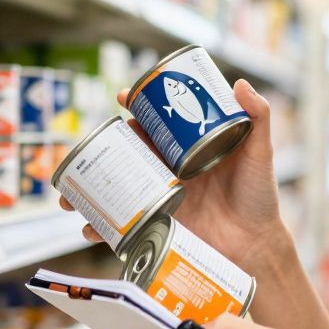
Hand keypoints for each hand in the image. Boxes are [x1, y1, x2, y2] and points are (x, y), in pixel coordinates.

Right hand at [60, 80, 289, 274]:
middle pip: (127, 155)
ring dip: (88, 192)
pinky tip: (89, 228)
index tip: (123, 97)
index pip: (155, 124)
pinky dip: (102, 229)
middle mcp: (168, 172)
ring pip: (117, 190)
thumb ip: (257, 120)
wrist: (257, 245)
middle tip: (82, 148)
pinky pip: (124, 227)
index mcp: (186, 151)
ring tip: (68, 196)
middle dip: (99, 150)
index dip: (137, 109)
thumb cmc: (260, 198)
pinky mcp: (158, 227)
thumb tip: (241, 84)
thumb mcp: (259, 155)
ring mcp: (160, 200)